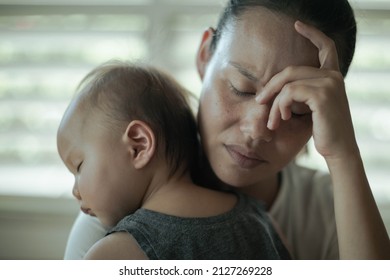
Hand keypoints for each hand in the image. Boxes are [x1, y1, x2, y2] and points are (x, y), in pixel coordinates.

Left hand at [256, 21, 358, 160]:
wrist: (338, 149)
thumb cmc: (322, 129)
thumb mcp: (309, 106)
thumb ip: (299, 91)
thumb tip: (273, 87)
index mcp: (332, 76)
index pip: (326, 47)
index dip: (312, 33)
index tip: (297, 25)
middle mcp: (333, 76)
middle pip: (291, 71)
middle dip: (271, 87)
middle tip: (259, 102)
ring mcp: (330, 83)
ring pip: (287, 83)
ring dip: (273, 103)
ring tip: (272, 121)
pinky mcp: (322, 95)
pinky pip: (289, 93)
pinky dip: (279, 107)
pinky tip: (281, 119)